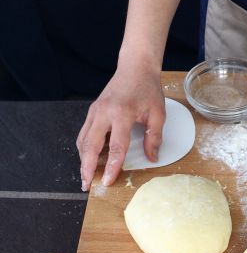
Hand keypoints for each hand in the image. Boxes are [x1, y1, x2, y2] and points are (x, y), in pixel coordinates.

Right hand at [76, 60, 164, 190]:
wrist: (135, 68)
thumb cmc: (148, 89)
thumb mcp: (158, 113)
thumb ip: (154, 137)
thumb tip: (152, 158)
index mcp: (122, 113)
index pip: (116, 146)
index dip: (112, 166)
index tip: (108, 181)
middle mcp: (104, 113)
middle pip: (90, 146)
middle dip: (87, 168)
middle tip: (87, 185)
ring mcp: (94, 111)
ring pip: (83, 140)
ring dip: (83, 159)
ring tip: (86, 175)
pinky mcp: (91, 111)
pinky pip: (84, 133)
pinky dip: (85, 148)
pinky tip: (89, 158)